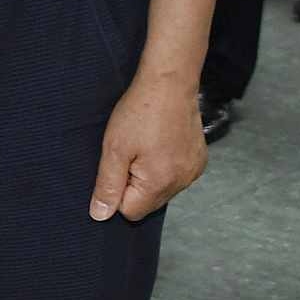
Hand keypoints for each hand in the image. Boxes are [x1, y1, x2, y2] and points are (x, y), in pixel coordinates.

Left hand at [89, 74, 205, 221]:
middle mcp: (182, 183)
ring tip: (144, 144)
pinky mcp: (198, 160)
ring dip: (148, 175)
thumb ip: (107, 185)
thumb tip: (100, 215)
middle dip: (133, 184)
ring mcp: (193, 172)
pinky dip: (164, 165)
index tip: (117, 164)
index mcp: (159, 184)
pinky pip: (175, 175)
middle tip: (129, 152)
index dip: (116, 191)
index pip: (130, 212)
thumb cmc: (139, 113)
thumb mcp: (114, 148)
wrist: (169, 84)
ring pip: (162, 189)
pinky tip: (158, 142)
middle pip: (147, 202)